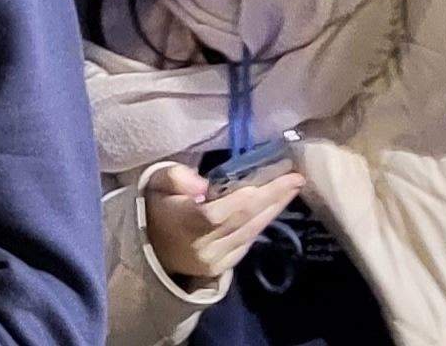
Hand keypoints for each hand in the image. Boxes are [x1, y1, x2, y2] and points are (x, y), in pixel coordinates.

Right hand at [140, 162, 302, 286]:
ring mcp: (214, 260)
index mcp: (185, 222)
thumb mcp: (156, 182)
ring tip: (292, 188)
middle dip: (273, 197)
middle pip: (244, 220)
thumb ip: (176, 177)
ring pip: (250, 232)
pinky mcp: (221, 268)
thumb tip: (203, 185)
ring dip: (273, 210)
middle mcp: (202, 245)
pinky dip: (261, 224)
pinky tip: (273, 208)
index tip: (274, 178)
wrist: (149, 247)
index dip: (250, 197)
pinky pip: (246, 243)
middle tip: (296, 178)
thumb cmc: (157, 207)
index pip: (223, 211)